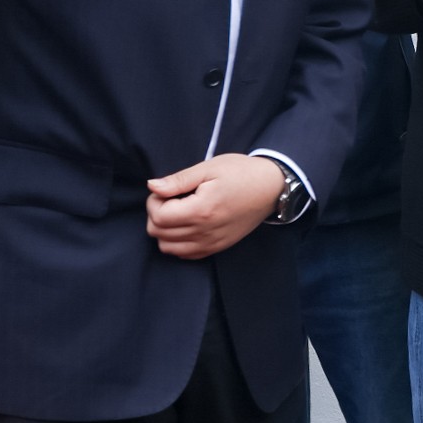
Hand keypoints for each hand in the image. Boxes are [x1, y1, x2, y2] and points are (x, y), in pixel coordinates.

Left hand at [144, 154, 287, 258]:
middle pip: (158, 234)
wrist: (271, 188)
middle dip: (156, 214)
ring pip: (168, 248)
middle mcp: (204, 232)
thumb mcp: (209, 168)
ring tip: (178, 212)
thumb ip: (178, 180)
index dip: (154, 202)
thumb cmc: (241, 173)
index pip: (158, 217)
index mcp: (201, 210)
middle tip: (171, 199)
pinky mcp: (217, 248)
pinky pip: (185, 254)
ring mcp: (211, 243)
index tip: (166, 191)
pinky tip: (187, 224)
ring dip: (165, 230)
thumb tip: (152, 186)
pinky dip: (177, 242)